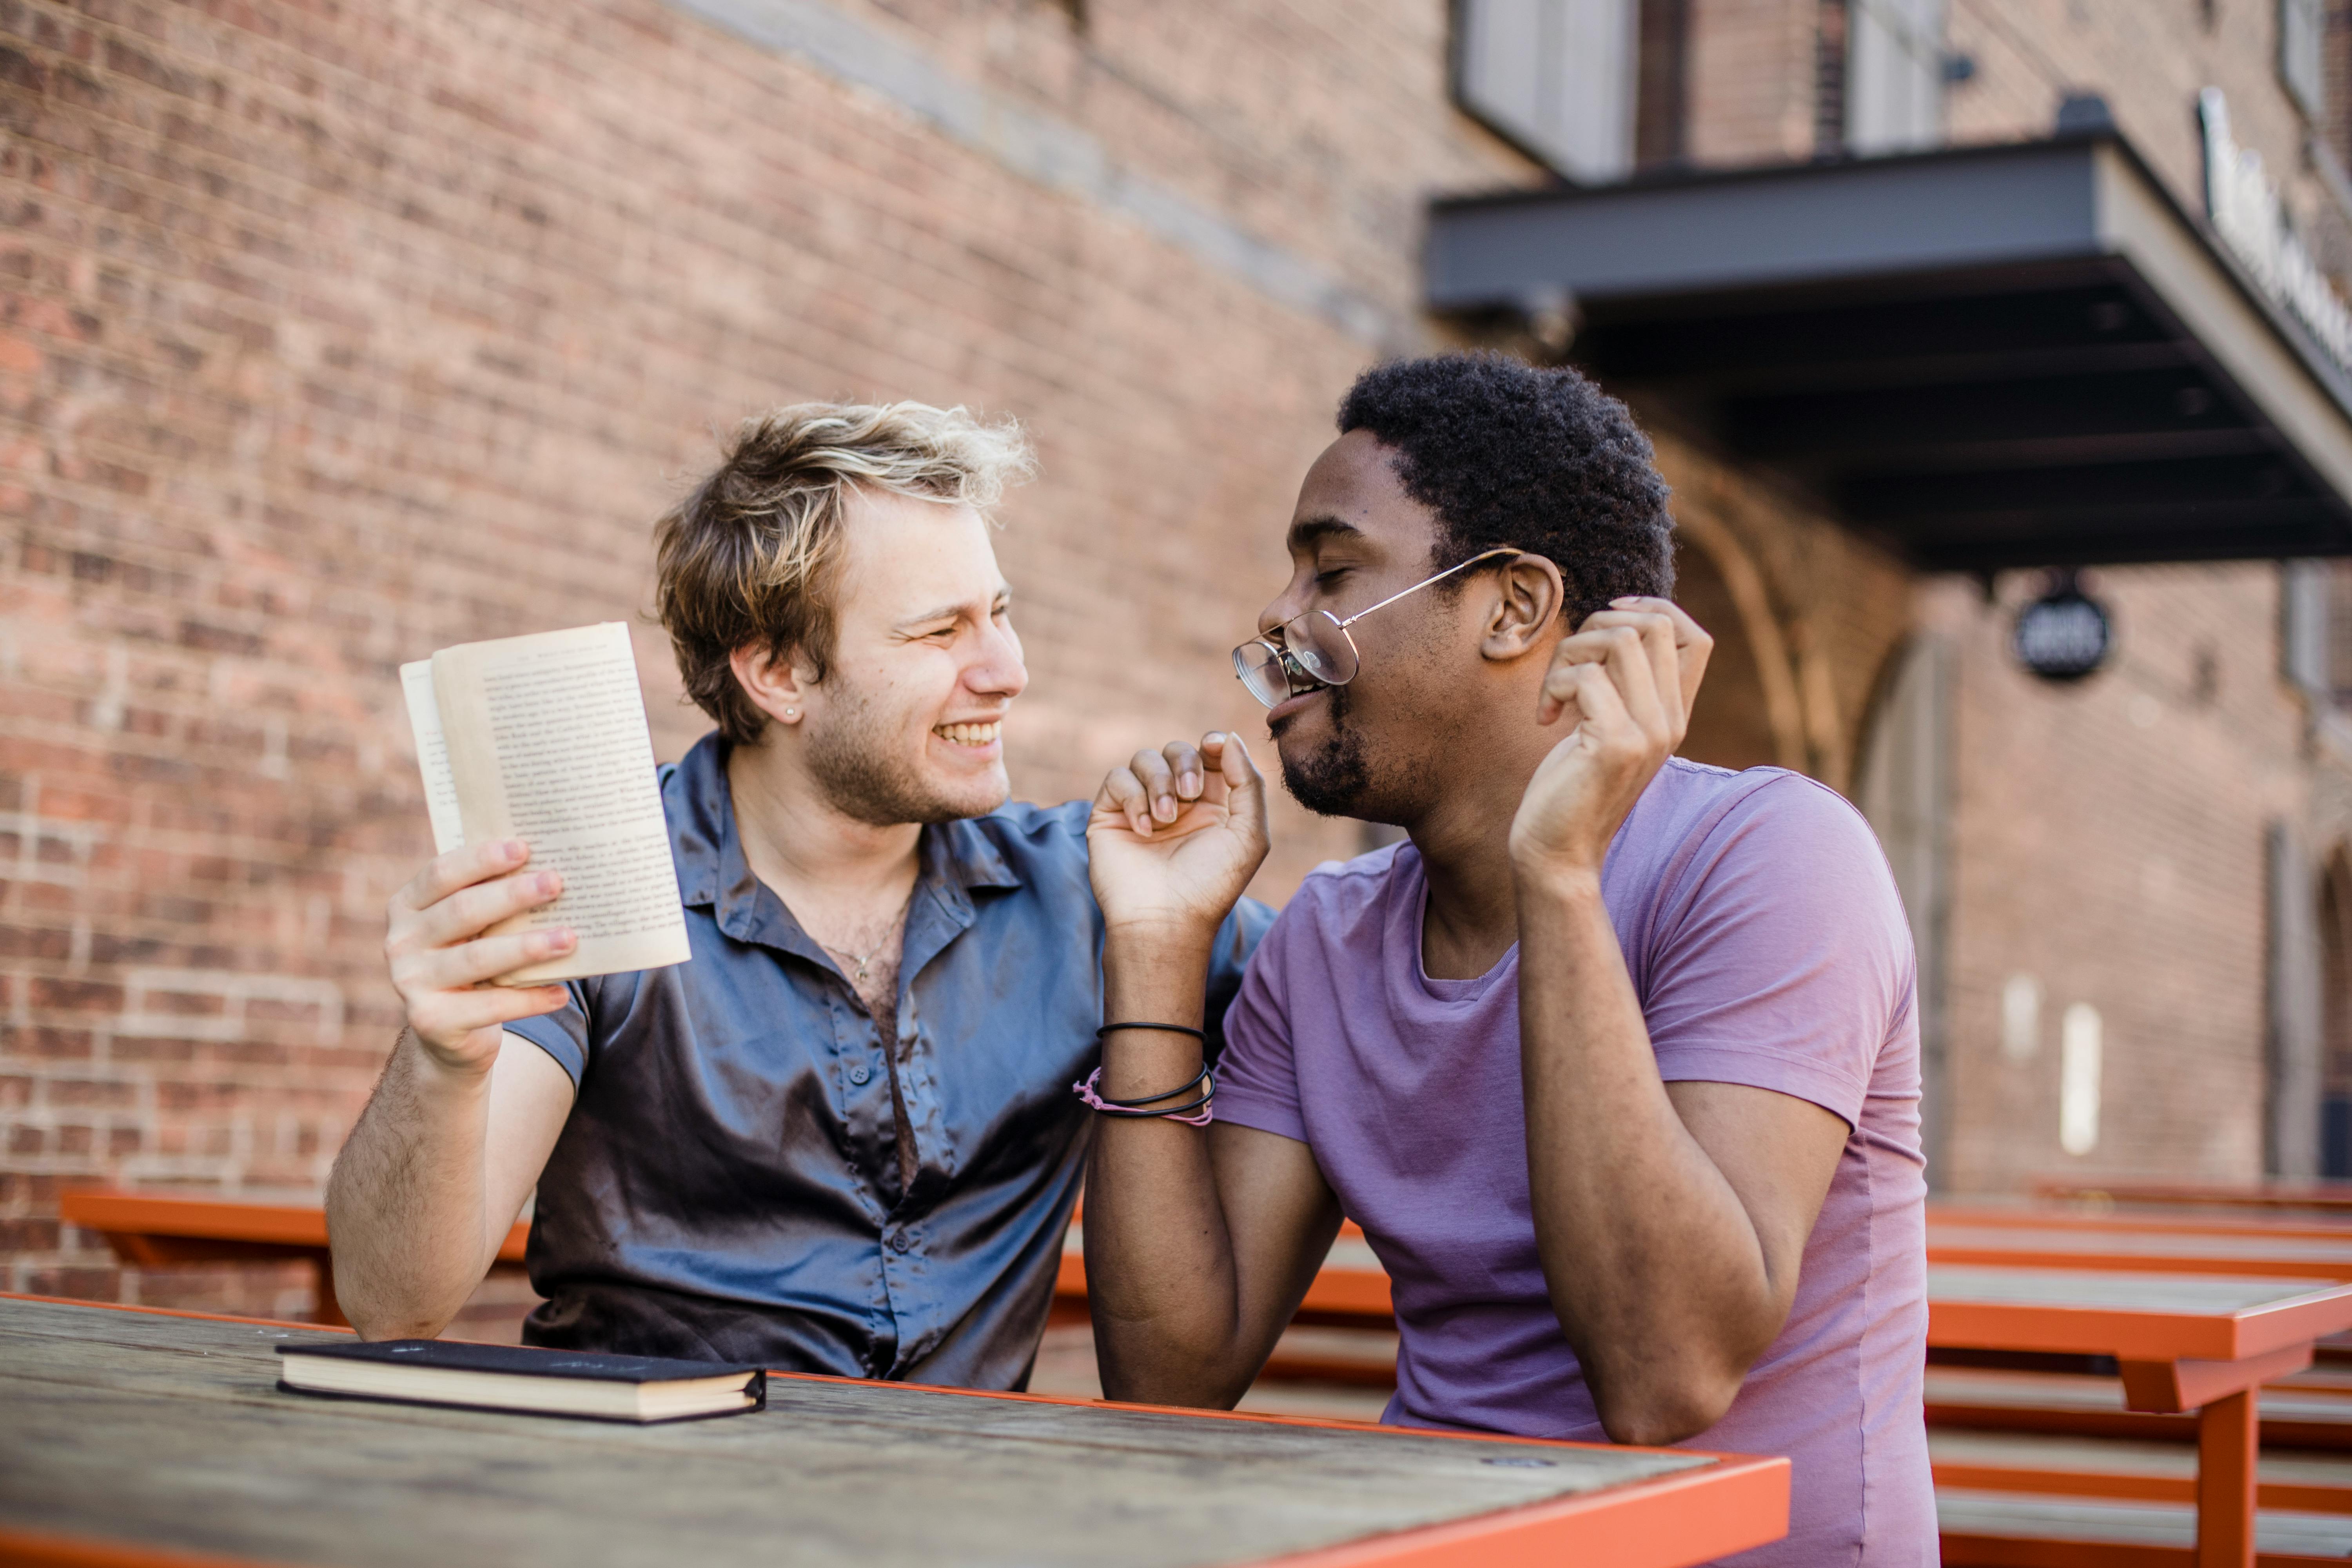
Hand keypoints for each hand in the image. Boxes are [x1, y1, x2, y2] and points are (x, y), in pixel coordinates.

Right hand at [383, 840, 576, 1074]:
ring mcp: (411, 983)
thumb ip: (490, 900)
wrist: (447, 1031)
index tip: (524, 847)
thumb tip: (551, 871)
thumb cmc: (470, 959)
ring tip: (569, 939)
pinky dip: (529, 999)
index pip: (441, 873)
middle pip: (463, 911)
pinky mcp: (430, 1021)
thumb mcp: (470, 928)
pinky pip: (489, 1006)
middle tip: (556, 883)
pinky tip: (561, 994)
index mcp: (407, 906)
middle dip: (512, 895)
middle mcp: (401, 941)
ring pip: (478, 958)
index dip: (481, 859)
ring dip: (528, 947)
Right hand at [1087, 732, 1269, 942]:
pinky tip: (1144, 830)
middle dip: (1185, 763)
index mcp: (1211, 804)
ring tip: (1166, 819)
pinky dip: (1132, 797)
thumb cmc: (1212, 884)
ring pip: (1144, 758)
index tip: (1213, 747)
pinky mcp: (1110, 814)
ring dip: (1159, 782)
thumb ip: (1248, 783)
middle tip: (1190, 794)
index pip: (1209, 754)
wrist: (1166, 919)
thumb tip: (1229, 737)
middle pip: (1177, 749)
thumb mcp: (1249, 834)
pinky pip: (1117, 779)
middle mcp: (1176, 802)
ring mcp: (1141, 806)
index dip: (1212, 744)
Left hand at [1509, 597, 1712, 876]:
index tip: (1606, 620)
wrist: (1559, 852)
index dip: (1651, 610)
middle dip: (1596, 627)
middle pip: (1654, 625)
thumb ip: (1621, 686)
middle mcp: (1672, 721)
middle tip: (1567, 667)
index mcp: (1674, 715)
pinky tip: (1546, 718)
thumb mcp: (1606, 726)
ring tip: (1554, 693)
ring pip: (1619, 640)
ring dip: (1570, 653)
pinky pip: (1586, 677)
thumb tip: (1610, 623)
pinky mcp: (1617, 744)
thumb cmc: (1571, 786)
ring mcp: (1650, 733)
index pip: (1694, 636)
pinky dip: (1554, 685)